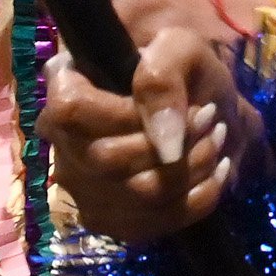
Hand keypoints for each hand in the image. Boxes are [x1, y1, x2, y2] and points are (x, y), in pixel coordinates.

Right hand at [40, 20, 246, 243]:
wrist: (208, 116)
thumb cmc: (186, 75)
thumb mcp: (181, 50)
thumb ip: (163, 77)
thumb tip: (163, 141)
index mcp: (64, 87)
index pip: (71, 110)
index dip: (127, 114)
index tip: (184, 105)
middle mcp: (60, 143)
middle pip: (107, 159)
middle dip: (174, 143)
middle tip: (212, 120)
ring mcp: (80, 188)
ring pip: (136, 195)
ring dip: (191, 169)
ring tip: (216, 142)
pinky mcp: (107, 221)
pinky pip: (151, 225)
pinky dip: (197, 200)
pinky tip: (215, 174)